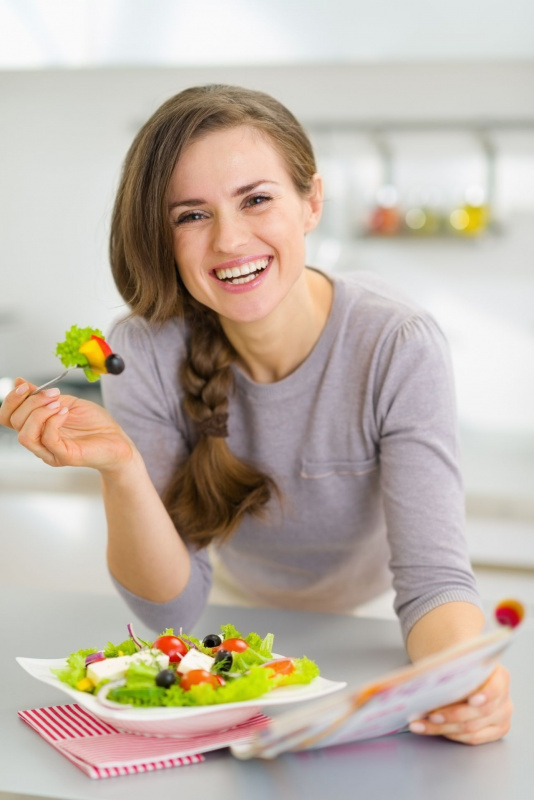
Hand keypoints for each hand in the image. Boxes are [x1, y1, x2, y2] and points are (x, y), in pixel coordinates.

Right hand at [0, 377, 133, 471]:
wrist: (118, 441)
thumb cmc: (95, 424)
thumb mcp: (66, 402)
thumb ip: (43, 396)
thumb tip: (19, 382)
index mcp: (36, 428)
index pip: (7, 418)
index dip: (11, 400)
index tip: (26, 385)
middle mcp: (39, 442)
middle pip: (14, 423)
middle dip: (30, 402)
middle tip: (52, 393)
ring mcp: (50, 451)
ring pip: (25, 435)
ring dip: (39, 413)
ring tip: (59, 404)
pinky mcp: (64, 456)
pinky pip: (48, 439)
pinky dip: (54, 421)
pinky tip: (65, 412)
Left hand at [409, 664, 511, 744]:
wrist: (468, 675)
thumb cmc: (463, 668)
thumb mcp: (461, 663)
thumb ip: (454, 670)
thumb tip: (430, 677)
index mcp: (500, 677)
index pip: (495, 688)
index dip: (484, 695)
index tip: (471, 700)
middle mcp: (504, 699)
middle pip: (480, 712)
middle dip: (452, 715)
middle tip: (430, 714)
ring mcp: (501, 717)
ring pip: (472, 729)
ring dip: (443, 727)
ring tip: (422, 723)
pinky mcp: (495, 731)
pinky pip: (473, 738)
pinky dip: (450, 734)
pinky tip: (432, 729)